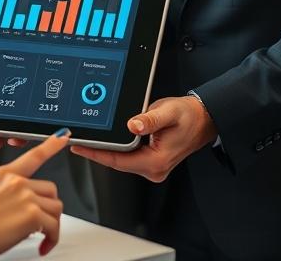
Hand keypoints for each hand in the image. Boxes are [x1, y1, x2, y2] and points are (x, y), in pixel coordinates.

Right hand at [0, 129, 69, 258]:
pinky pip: (53, 227)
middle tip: (40, 224)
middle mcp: (17, 182)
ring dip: (52, 225)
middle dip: (48, 207)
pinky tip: (43, 246)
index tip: (64, 136)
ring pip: (56, 208)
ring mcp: (26, 196)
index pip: (33, 156)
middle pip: (50, 189)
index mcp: (3, 175)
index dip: (51, 144)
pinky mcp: (32, 215)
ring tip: (41, 237)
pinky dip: (52, 239)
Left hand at [71, 95, 215, 181]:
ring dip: (107, 150)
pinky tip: (108, 139)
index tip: (79, 147)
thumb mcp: (169, 112)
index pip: (118, 161)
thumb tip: (132, 125)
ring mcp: (153, 167)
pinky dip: (117, 148)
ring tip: (89, 138)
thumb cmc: (189, 116)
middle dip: (97, 151)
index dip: (96, 154)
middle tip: (77, 139)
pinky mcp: (151, 161)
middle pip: (117, 162)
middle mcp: (154, 168)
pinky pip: (129, 157)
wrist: (204, 119)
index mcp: (156, 161)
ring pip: (122, 160)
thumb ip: (150, 119)